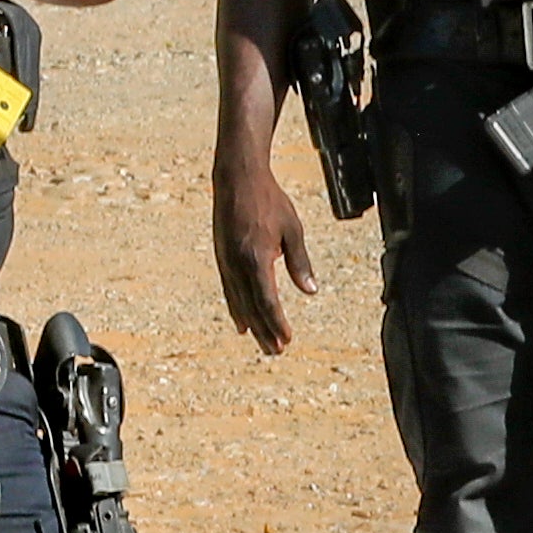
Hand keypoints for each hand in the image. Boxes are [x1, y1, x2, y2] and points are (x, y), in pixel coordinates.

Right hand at [212, 157, 319, 354]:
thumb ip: (300, 262)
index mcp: (257, 257)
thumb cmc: (269, 201)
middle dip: (265, 331)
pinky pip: (230, 291)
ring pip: (239, 302)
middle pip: (252, 307)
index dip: (277, 323)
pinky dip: (237, 310)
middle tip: (277, 351)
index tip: (287, 339)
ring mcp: (226, 262)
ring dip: (252, 326)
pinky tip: (242, 324)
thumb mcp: (292, 229)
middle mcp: (238, 264)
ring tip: (263, 344)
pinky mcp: (222, 259)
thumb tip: (310, 290)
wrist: (236, 180)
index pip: (268, 300)